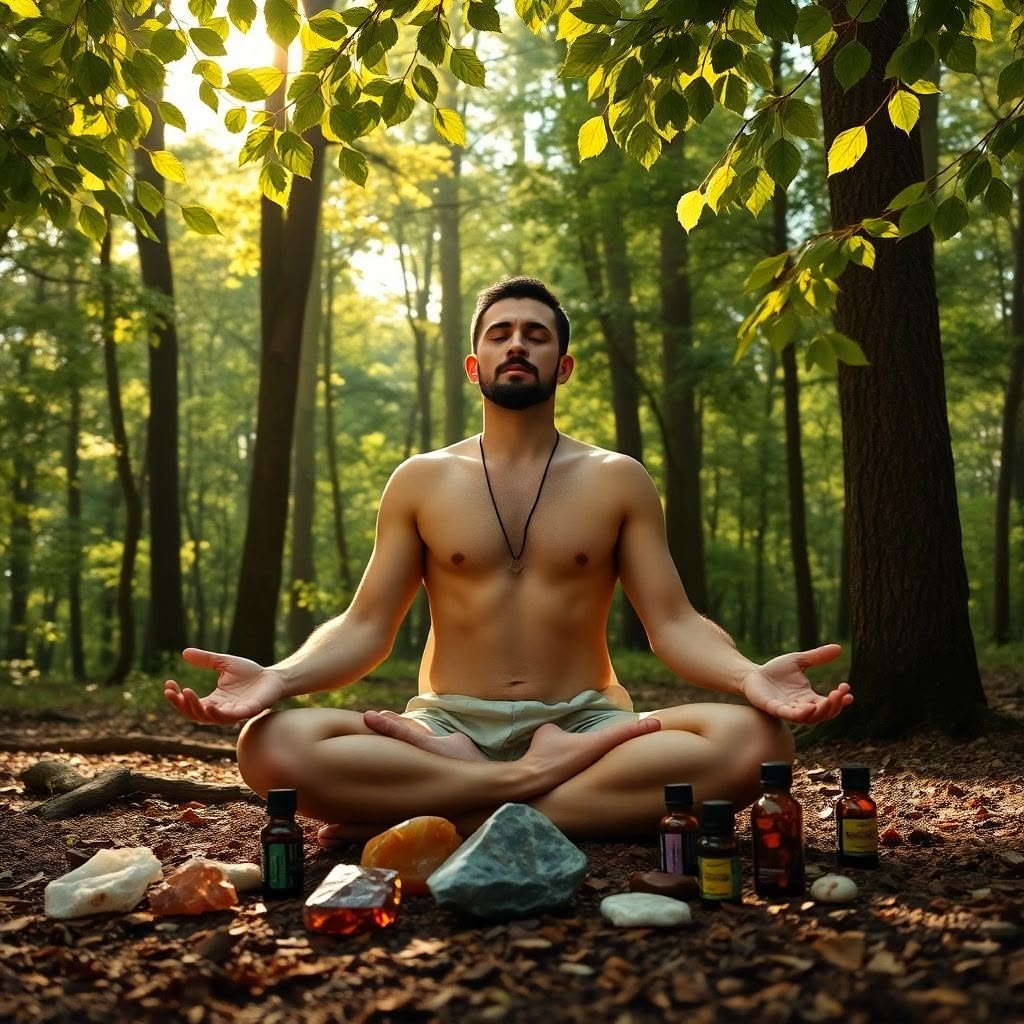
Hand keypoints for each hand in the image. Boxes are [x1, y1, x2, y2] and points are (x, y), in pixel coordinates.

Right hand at [163, 647, 284, 723]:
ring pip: (210, 718)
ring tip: (188, 694)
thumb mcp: (224, 663)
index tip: (167, 684)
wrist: (273, 677)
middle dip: (182, 704)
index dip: (177, 697)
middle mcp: (221, 710)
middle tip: (174, 691)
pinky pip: (231, 717)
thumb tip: (184, 652)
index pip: (190, 704)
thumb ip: (206, 659)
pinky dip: (219, 713)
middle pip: (195, 714)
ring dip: (197, 708)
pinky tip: (210, 705)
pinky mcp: (248, 711)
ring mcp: (234, 712)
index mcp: (214, 700)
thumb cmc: (250, 673)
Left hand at [741, 644, 851, 723]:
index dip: (841, 701)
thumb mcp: (799, 661)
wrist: (752, 674)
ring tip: (829, 700)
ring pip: (809, 718)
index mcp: (809, 697)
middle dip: (834, 705)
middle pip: (823, 713)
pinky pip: (789, 715)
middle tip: (840, 692)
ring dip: (821, 711)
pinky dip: (800, 713)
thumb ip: (818, 656)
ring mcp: (788, 709)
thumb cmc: (775, 671)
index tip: (849, 692)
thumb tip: (839, 648)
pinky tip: (809, 707)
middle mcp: (801, 707)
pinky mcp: (774, 708)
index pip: (829, 704)